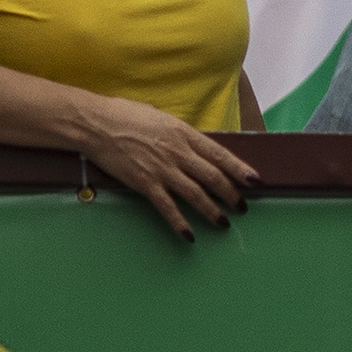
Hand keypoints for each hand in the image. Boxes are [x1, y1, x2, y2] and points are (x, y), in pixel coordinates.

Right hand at [77, 94, 259, 237]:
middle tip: (242, 207)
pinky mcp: (145, 184)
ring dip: (212, 211)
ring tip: (224, 223)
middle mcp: (178, 153)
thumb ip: (181, 135)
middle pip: (213, 177)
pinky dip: (180, 223)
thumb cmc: (127, 115)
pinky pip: (167, 207)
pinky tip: (190, 235)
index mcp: (185, 134)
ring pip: (195, 194)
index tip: (255, 181)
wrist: (97, 124)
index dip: (240, 169)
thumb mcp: (163, 119)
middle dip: (231, 194)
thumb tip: (196, 147)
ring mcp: (162, 170)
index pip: (220, 154)